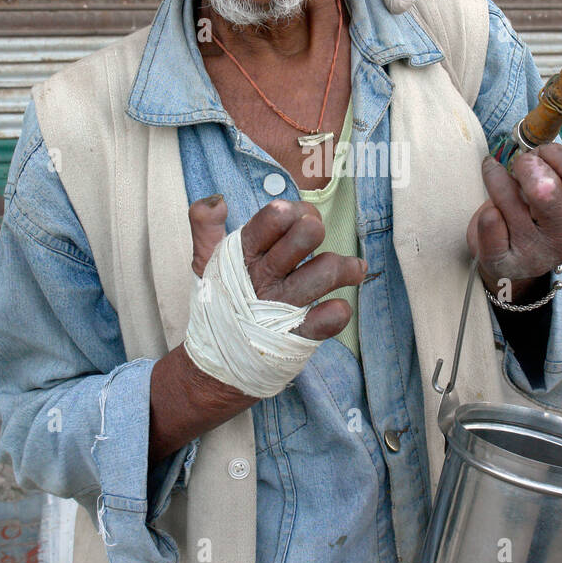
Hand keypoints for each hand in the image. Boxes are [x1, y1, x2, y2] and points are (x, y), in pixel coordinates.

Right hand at [188, 194, 366, 341]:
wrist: (216, 361)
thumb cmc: (221, 300)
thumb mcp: (206, 261)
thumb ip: (205, 224)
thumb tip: (217, 201)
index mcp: (243, 255)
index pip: (273, 219)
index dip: (294, 211)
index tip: (301, 216)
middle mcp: (264, 279)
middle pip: (303, 239)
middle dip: (315, 229)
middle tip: (319, 233)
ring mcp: (280, 309)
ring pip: (323, 275)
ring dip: (345, 268)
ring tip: (356, 268)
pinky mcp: (295, 336)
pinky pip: (324, 322)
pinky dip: (336, 315)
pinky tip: (339, 307)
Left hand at [466, 143, 561, 294]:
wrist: (512, 257)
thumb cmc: (537, 213)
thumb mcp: (560, 190)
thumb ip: (557, 167)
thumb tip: (538, 145)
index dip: (556, 154)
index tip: (542, 151)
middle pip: (547, 190)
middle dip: (527, 165)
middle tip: (520, 164)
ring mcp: (536, 255)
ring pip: (509, 199)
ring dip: (498, 177)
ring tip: (497, 176)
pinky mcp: (505, 263)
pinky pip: (490, 223)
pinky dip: (486, 210)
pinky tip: (491, 211)